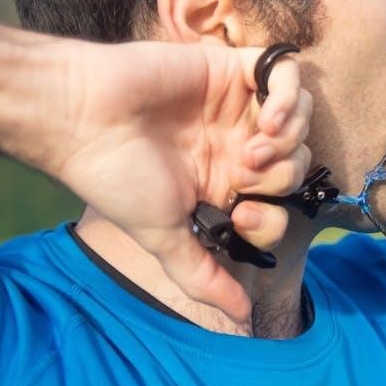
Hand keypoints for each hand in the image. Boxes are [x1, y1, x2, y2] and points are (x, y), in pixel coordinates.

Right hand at [42, 41, 311, 322]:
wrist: (85, 118)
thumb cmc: (118, 178)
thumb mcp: (164, 236)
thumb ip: (204, 275)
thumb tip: (242, 317)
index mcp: (223, 184)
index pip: (279, 205)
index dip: (273, 216)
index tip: (239, 215)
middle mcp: (235, 143)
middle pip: (297, 162)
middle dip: (280, 175)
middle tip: (240, 172)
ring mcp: (237, 105)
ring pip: (301, 119)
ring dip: (290, 139)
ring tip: (255, 144)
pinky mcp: (233, 68)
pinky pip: (287, 73)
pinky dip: (290, 98)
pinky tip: (269, 117)